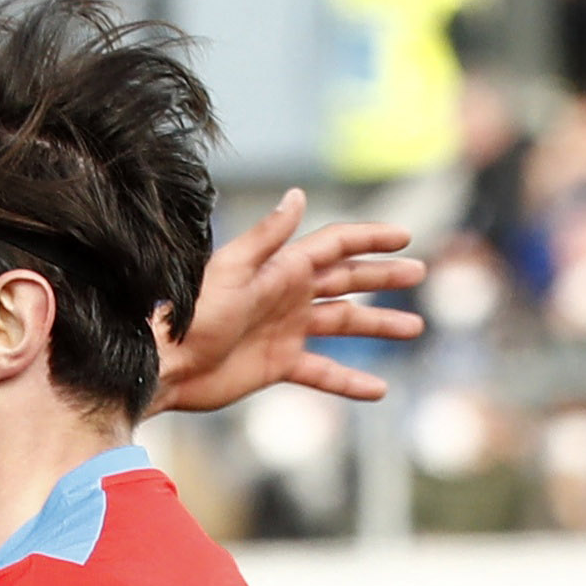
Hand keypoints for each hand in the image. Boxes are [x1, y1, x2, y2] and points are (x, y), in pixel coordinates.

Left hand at [151, 189, 426, 413]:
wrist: (167, 365)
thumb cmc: (192, 315)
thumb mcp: (232, 270)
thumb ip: (268, 238)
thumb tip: (297, 195)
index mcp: (282, 268)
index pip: (336, 246)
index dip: (370, 239)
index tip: (404, 236)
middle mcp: (289, 295)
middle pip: (347, 281)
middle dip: (382, 277)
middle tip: (418, 274)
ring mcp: (286, 330)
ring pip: (344, 324)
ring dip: (378, 324)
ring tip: (414, 326)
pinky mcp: (279, 365)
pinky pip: (324, 372)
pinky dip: (350, 381)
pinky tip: (378, 389)